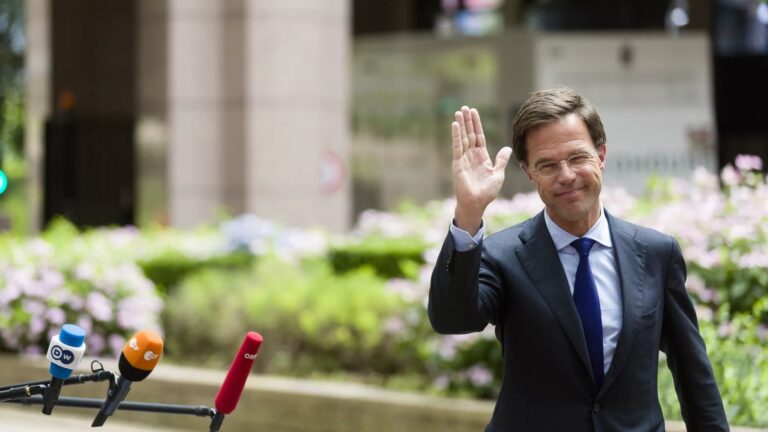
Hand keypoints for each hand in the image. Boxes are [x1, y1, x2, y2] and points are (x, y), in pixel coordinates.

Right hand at [452, 106, 511, 234]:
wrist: (477, 203)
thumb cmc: (487, 192)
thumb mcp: (498, 173)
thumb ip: (501, 160)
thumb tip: (507, 148)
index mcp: (481, 157)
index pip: (479, 136)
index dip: (477, 124)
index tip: (474, 112)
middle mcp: (471, 155)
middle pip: (469, 134)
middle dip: (468, 121)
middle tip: (465, 107)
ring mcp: (464, 158)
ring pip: (463, 138)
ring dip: (461, 125)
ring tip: (459, 112)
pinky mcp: (458, 163)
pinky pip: (457, 147)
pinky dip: (456, 136)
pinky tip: (455, 125)